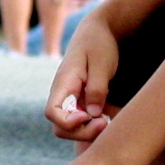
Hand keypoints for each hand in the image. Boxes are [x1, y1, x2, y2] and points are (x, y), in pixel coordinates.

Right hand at [47, 18, 119, 143]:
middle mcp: (63, 95)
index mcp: (63, 83)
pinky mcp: (81, 101)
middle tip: (105, 124)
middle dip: (82, 133)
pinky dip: (96, 124)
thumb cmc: (99, 44)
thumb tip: (92, 114)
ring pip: (71, 128)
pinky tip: (112, 116)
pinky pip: (83, 121)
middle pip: (61, 127)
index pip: (52, 112)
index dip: (68, 122)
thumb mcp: (102, 64)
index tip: (88, 116)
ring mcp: (71, 100)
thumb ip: (97, 89)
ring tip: (109, 121)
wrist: (97, 31)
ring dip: (89, 131)